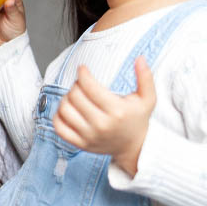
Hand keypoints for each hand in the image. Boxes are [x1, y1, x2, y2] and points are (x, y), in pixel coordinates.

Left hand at [52, 57, 155, 174]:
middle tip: (82, 84)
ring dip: (66, 98)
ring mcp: (89, 136)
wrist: (133, 146)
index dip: (83, 73)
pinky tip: (68, 110)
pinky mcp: (80, 144)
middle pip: (75, 96)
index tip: (83, 69)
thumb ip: (145, 77)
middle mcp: (101, 125)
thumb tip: (140, 58)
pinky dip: (58, 116)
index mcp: (117, 111)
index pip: (89, 86)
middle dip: (76, 84)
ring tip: (75, 96)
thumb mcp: (147, 98)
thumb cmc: (137, 119)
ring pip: (64, 110)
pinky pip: (59, 127)